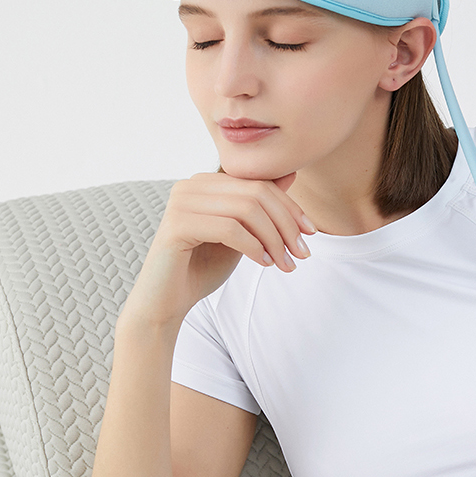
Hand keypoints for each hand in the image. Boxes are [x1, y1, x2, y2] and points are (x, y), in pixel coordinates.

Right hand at [120, 171, 314, 329]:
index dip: (290, 207)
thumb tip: (290, 174)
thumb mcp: (241, 235)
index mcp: (206, 182)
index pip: (259, 183)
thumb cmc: (202, 268)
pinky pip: (229, 229)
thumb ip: (258, 208)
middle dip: (286, 224)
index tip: (310, 234)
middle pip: (256, 193)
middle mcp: (191, 185)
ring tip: (285, 264)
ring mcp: (181, 202)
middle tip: (302, 253)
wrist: (165, 302)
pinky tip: (263, 264)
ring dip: (274, 239)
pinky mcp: (177, 224)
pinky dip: (253, 247)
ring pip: (246, 209)